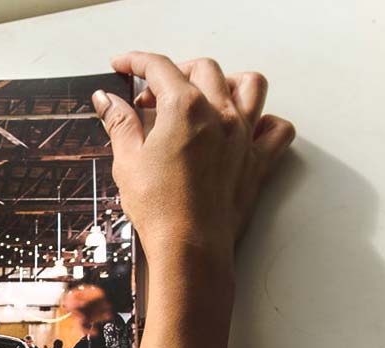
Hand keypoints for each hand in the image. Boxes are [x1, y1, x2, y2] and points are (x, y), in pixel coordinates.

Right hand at [92, 52, 294, 270]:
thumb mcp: (127, 160)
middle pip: (202, 69)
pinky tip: (244, 128)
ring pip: (249, 85)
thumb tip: (107, 101)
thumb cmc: (158, 207)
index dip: (136, 62)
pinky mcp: (257, 162)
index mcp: (185, 108)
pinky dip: (265, 121)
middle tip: (149, 99)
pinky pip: (277, 129)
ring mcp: (244, 136)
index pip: (159, 67)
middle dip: (173, 73)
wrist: (189, 247)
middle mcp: (220, 114)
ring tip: (203, 97)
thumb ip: (119, 123)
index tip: (123, 66)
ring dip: (226, 82)